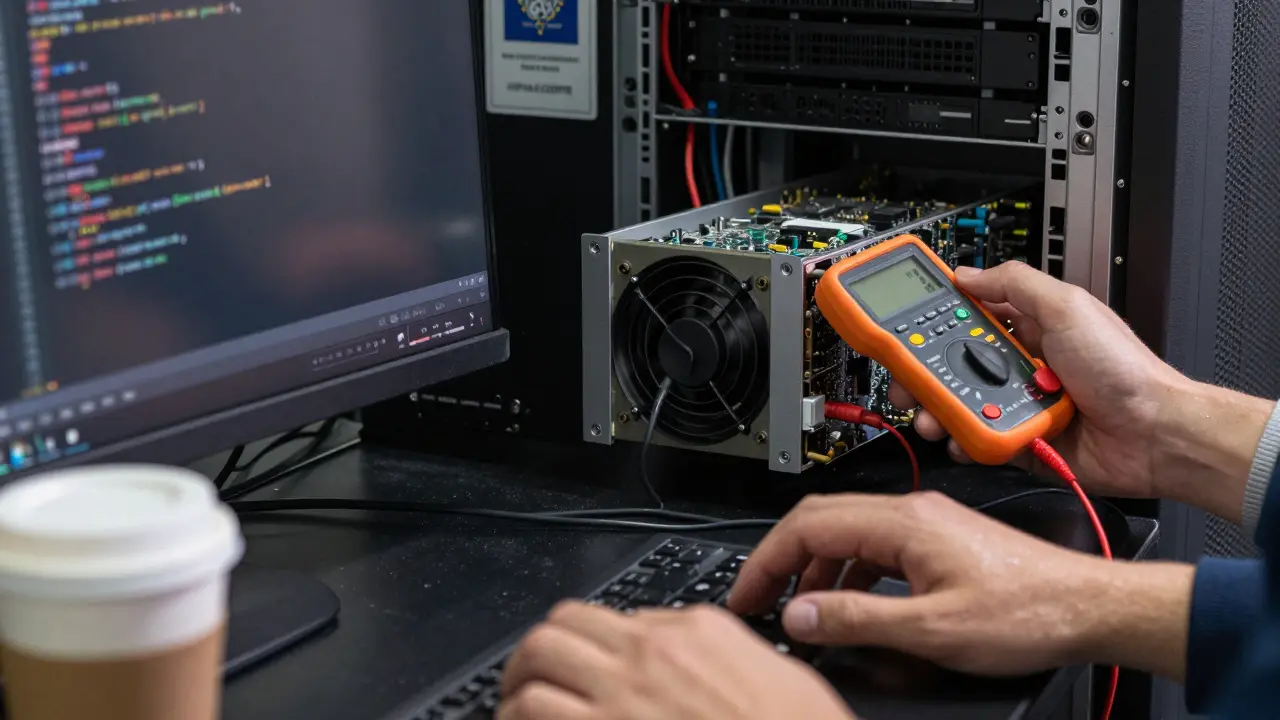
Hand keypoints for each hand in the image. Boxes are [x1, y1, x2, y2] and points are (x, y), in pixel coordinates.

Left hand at [499, 601, 855, 719]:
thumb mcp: (778, 672)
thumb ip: (726, 651)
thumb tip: (694, 647)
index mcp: (695, 630)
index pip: (617, 617)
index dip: (593, 644)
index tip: (587, 665)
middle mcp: (650, 653)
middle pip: (564, 625)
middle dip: (541, 651)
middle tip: (533, 677)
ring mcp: (621, 694)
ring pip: (538, 659)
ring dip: (519, 683)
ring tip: (515, 706)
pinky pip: (533, 710)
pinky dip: (515, 718)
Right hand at [727, 492, 1193, 679]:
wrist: (1089, 607)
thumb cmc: (1028, 612)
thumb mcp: (932, 628)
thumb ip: (857, 619)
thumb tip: (798, 613)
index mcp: (903, 522)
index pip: (808, 525)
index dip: (767, 560)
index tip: (748, 593)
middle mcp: (911, 511)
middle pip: (820, 520)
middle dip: (781, 559)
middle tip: (758, 598)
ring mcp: (926, 523)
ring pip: (846, 533)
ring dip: (814, 569)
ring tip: (799, 611)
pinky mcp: (939, 540)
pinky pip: (874, 547)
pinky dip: (847, 574)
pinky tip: (848, 606)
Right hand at [890, 261, 1178, 497]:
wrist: (1153, 434)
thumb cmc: (1123, 370)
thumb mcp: (1068, 307)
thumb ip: (1015, 284)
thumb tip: (967, 273)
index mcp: (1026, 327)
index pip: (965, 317)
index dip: (931, 321)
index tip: (901, 327)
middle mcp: (1017, 364)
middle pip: (951, 365)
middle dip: (923, 373)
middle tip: (906, 380)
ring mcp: (1017, 404)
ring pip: (958, 404)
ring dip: (939, 410)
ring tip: (933, 416)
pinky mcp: (1018, 440)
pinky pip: (978, 440)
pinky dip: (967, 441)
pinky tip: (965, 438)